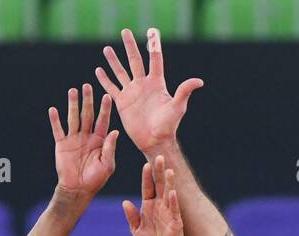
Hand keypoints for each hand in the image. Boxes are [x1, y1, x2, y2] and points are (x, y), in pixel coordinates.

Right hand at [51, 83, 117, 198]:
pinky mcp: (61, 144)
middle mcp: (87, 136)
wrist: (77, 190)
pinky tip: (53, 109)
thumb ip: (110, 148)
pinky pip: (58, 130)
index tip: (107, 96)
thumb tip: (115, 132)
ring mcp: (74, 139)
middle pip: (87, 114)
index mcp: (99, 140)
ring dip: (72, 104)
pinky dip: (55, 120)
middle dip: (88, 100)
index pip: (103, 120)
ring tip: (73, 91)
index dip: (105, 109)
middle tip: (87, 86)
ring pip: (73, 118)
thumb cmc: (95, 179)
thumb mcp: (108, 165)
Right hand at [96, 27, 202, 156]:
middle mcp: (143, 84)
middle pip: (135, 60)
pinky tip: (98, 70)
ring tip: (107, 49)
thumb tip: (199, 81)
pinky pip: (112, 88)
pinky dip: (105, 80)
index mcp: (156, 83)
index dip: (152, 45)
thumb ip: (184, 91)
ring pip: (120, 72)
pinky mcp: (122, 103)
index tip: (151, 31)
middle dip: (129, 46)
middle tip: (124, 32)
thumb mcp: (178, 106)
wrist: (154, 140)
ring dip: (113, 61)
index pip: (154, 59)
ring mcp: (132, 92)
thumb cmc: (168, 125)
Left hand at [123, 155, 186, 235]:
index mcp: (149, 204)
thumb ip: (131, 216)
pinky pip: (174, 208)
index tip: (146, 165)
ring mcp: (168, 210)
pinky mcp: (175, 219)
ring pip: (168, 192)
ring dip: (169, 182)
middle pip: (159, 184)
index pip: (148, 186)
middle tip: (160, 157)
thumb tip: (125, 203)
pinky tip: (172, 192)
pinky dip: (173, 200)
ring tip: (168, 170)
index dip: (147, 176)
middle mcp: (159, 204)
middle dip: (159, 171)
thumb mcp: (136, 229)